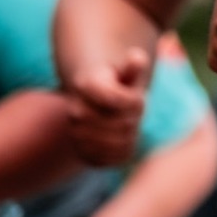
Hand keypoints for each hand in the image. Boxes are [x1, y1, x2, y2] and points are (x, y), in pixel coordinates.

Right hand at [62, 48, 149, 167]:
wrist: (97, 103)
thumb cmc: (120, 84)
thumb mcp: (128, 71)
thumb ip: (134, 65)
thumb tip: (136, 57)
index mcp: (87, 85)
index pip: (114, 98)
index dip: (134, 101)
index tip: (140, 98)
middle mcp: (76, 111)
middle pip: (118, 122)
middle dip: (134, 118)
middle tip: (137, 113)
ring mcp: (77, 134)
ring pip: (113, 142)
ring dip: (130, 135)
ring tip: (131, 125)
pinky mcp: (83, 153)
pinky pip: (108, 159)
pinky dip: (122, 151)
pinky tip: (125, 140)